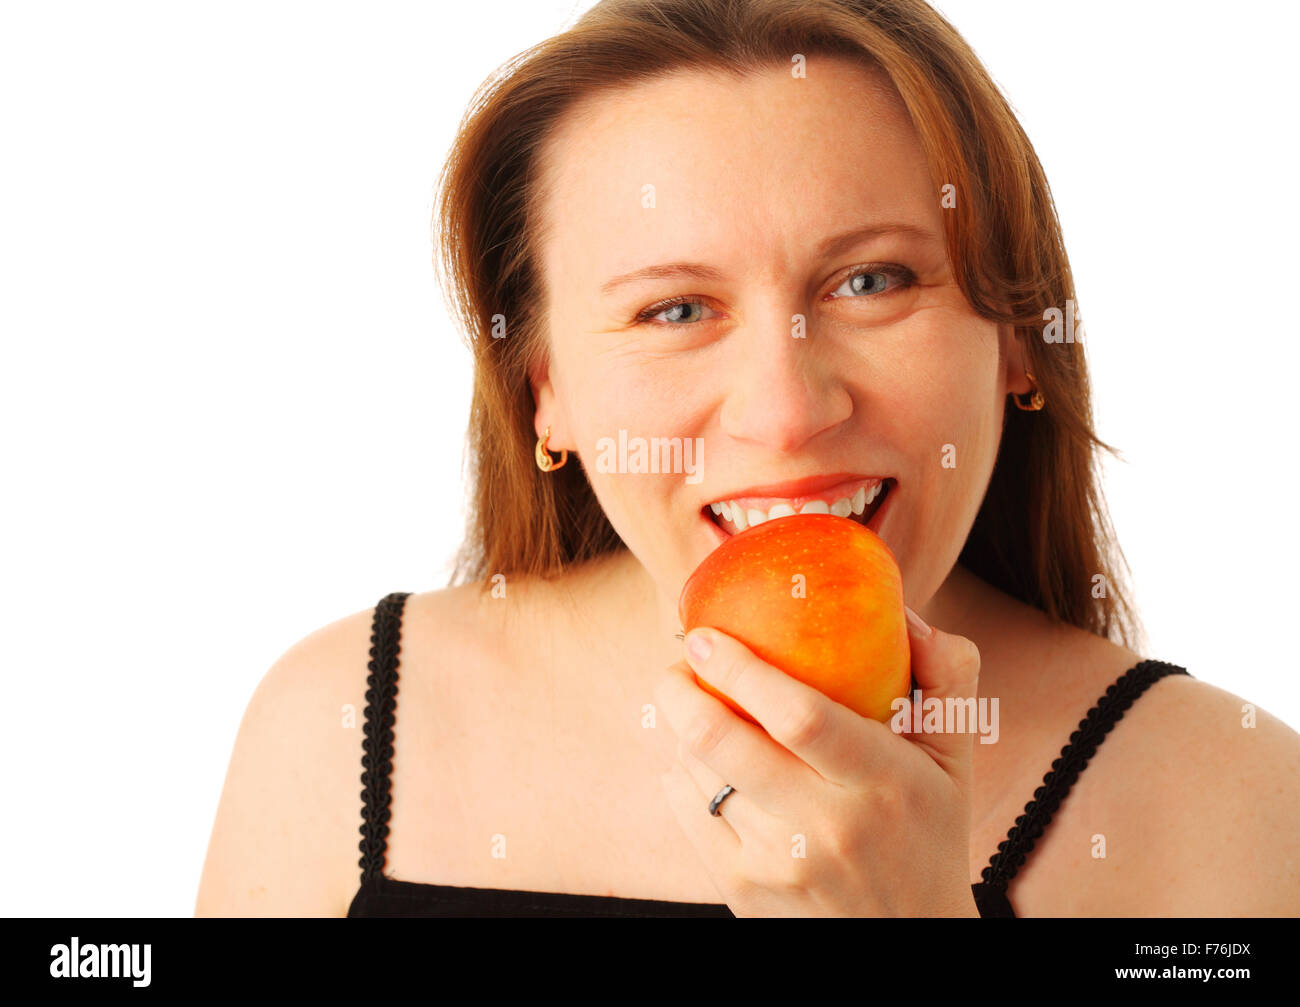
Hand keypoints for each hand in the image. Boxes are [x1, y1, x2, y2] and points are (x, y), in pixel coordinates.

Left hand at [652, 608, 980, 916]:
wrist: (909, 942)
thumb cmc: (928, 834)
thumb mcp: (955, 759)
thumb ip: (947, 676)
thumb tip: (903, 611)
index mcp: (882, 780)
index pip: (800, 716)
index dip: (742, 670)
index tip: (708, 636)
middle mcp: (827, 825)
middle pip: (725, 743)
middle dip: (681, 690)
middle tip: (676, 663)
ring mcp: (779, 861)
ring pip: (699, 774)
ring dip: (682, 730)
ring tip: (692, 706)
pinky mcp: (742, 889)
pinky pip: (687, 812)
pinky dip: (680, 774)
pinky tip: (698, 760)